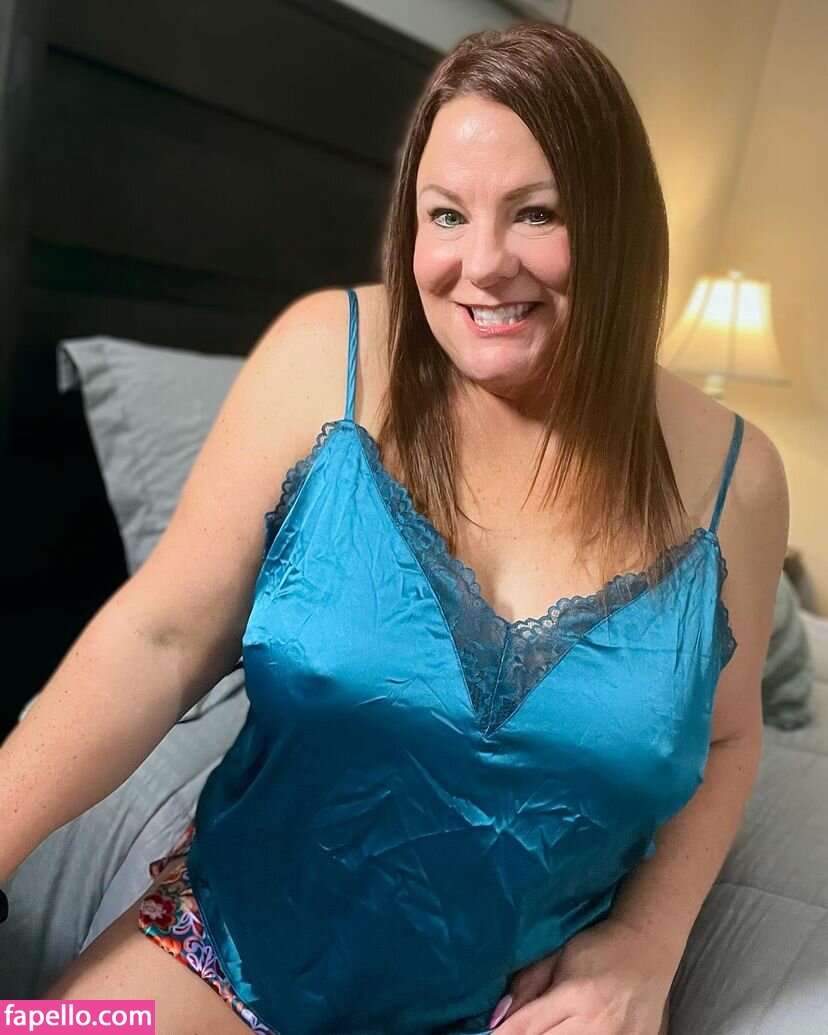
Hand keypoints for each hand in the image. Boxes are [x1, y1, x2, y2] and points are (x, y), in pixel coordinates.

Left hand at [490, 917, 674, 1033]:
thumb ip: (527, 985)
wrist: (648, 950)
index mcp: (574, 993)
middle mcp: (595, 1022)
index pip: (527, 1026)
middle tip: (514, 1033)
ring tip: (545, 1029)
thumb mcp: (559, 956)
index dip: (504, 1034)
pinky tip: (569, 1032)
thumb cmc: (598, 949)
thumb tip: (497, 1017)